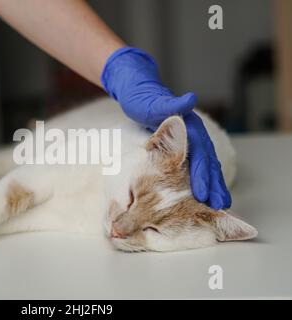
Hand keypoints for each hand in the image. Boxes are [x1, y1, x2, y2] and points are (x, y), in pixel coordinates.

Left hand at [101, 47, 230, 208]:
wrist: (139, 91)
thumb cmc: (142, 100)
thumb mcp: (151, 103)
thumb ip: (168, 105)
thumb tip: (189, 99)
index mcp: (189, 126)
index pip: (199, 154)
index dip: (202, 175)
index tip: (203, 194)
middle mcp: (194, 134)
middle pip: (208, 162)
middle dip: (213, 185)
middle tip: (217, 207)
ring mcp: (191, 140)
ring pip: (207, 165)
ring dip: (214, 184)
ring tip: (220, 205)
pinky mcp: (185, 145)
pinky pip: (198, 164)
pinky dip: (205, 179)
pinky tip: (207, 193)